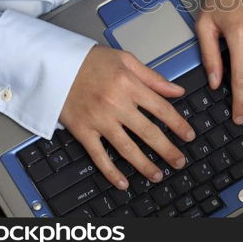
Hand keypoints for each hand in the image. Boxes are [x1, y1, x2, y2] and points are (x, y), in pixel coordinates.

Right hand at [59, 46, 195, 189]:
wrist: (54, 64)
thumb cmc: (90, 60)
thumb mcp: (126, 60)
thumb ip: (153, 77)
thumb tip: (177, 90)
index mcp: (129, 85)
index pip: (161, 109)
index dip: (178, 124)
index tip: (189, 135)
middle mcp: (116, 104)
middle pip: (148, 132)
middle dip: (167, 150)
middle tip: (179, 162)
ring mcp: (99, 120)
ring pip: (127, 148)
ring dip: (144, 165)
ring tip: (158, 175)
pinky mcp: (82, 130)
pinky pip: (98, 156)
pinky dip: (111, 172)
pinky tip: (123, 182)